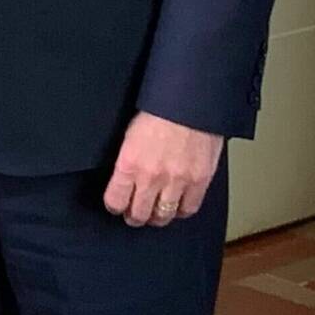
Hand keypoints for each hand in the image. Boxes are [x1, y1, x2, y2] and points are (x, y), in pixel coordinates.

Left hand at [104, 112, 223, 227]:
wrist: (191, 97)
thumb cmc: (161, 106)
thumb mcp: (131, 132)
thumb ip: (128, 159)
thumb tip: (124, 178)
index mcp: (129, 163)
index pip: (115, 202)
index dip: (115, 206)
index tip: (118, 204)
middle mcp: (151, 177)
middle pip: (139, 215)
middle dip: (135, 216)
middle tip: (137, 212)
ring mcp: (177, 181)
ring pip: (163, 216)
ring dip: (158, 216)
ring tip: (158, 210)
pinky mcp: (199, 180)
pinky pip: (189, 209)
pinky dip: (182, 209)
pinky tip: (179, 203)